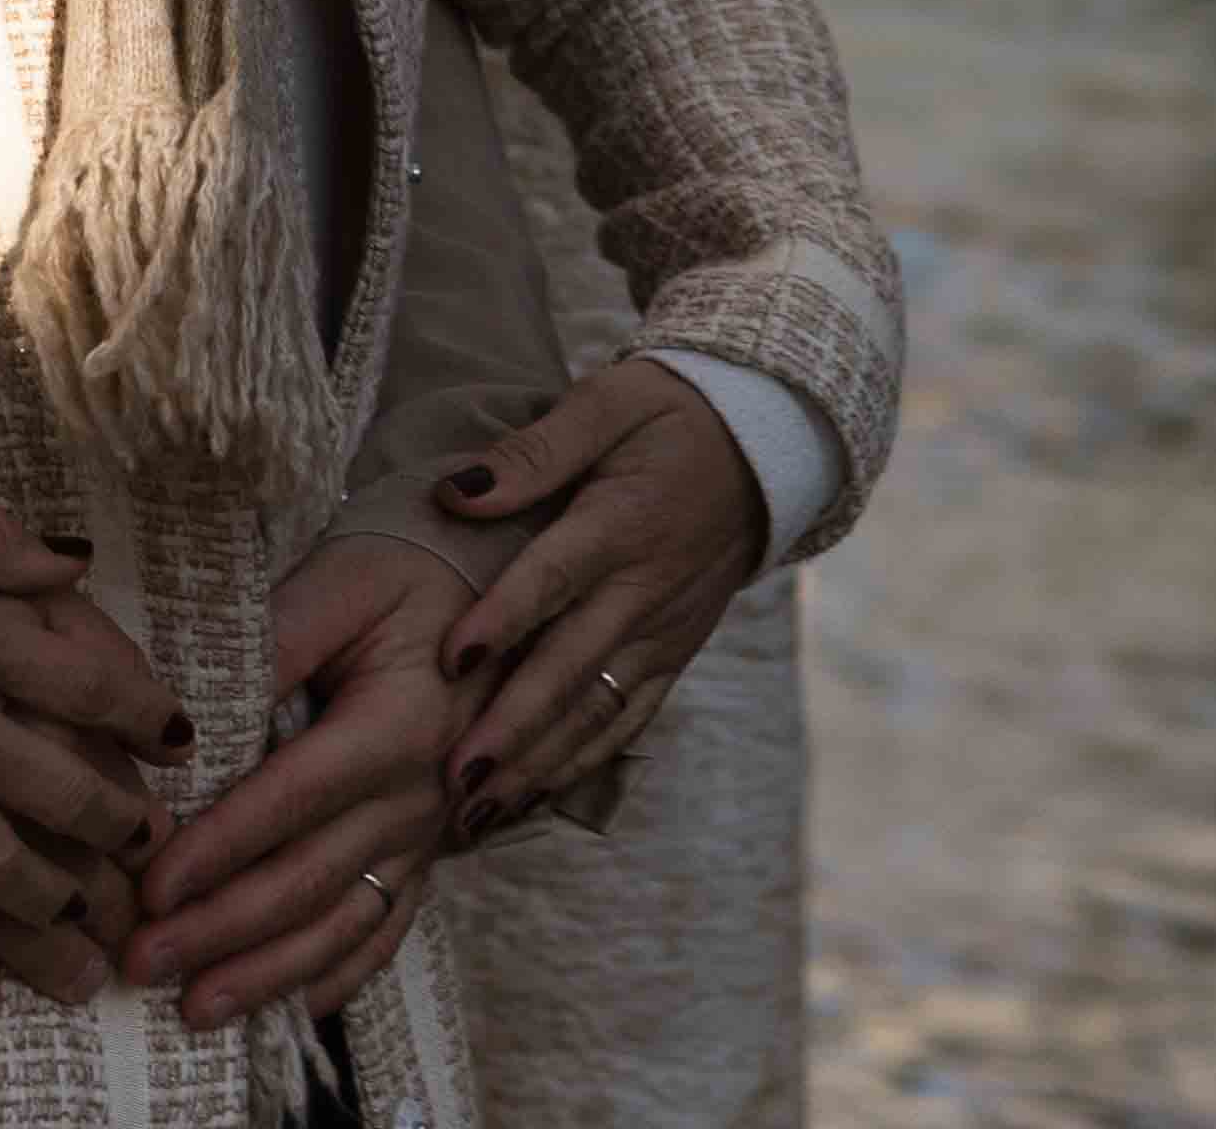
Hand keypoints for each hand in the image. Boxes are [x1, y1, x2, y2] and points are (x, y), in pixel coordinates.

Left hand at [123, 534, 464, 1024]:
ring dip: (268, 971)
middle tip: (141, 961)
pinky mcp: (434, 847)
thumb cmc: (411, 569)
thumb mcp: (345, 581)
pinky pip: (390, 926)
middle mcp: (425, 789)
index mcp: (400, 721)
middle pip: (310, 878)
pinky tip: (294, 1008)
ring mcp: (433, 828)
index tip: (151, 886)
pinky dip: (341, 974)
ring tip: (196, 1008)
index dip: (221, 847)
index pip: (294, 798)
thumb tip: (196, 712)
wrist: (504, 581)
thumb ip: (277, 640)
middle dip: (221, 929)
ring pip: (345, 920)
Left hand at [429, 360, 766, 829]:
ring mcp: (663, 630)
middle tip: (454, 779)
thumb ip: (534, 452)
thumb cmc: (668, 414)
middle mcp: (643, 588)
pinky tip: (532, 796)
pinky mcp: (674, 653)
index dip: (504, 620)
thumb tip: (456, 492)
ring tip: (477, 812)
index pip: (554, 578)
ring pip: (595, 709)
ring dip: (537, 763)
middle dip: (512, 728)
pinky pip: (627, 717)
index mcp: (620, 522)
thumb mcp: (607, 402)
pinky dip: (582, 761)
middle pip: (570, 666)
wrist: (764, 442)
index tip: (452, 661)